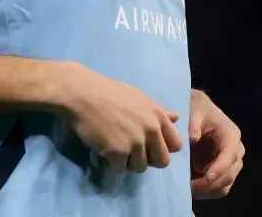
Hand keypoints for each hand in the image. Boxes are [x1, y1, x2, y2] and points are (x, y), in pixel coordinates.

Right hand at [64, 65, 183, 173]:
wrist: (84, 94)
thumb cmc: (111, 92)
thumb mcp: (140, 98)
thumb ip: (160, 111)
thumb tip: (177, 117)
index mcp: (158, 116)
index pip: (176, 144)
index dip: (164, 148)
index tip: (151, 146)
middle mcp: (151, 130)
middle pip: (162, 161)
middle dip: (149, 160)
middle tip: (133, 153)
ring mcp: (135, 142)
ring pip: (140, 167)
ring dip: (127, 162)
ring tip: (115, 149)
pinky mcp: (117, 152)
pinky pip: (119, 169)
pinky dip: (110, 164)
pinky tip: (103, 151)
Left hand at [188, 89, 243, 198]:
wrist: (197, 111)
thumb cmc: (197, 109)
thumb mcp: (194, 110)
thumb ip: (193, 124)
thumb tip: (193, 138)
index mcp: (231, 135)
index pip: (230, 155)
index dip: (219, 168)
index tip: (205, 178)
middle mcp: (235, 151)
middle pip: (229, 174)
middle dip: (210, 184)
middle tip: (189, 187)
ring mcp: (230, 163)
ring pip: (225, 185)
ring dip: (207, 190)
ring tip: (188, 188)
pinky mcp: (221, 172)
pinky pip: (218, 188)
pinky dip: (206, 192)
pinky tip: (191, 187)